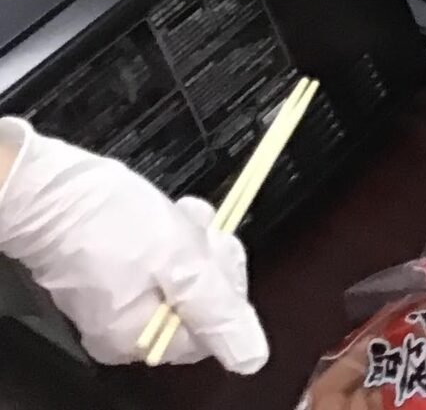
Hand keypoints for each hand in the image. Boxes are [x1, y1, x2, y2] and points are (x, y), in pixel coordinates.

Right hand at [0, 120, 267, 371]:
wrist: (54, 189)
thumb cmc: (109, 222)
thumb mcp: (181, 263)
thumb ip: (217, 311)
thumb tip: (250, 357)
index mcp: (137, 339)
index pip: (211, 330)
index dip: (223, 286)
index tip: (215, 251)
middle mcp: (124, 331)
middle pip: (199, 302)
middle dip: (207, 259)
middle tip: (194, 230)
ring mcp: (118, 302)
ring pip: (185, 275)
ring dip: (192, 241)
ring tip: (177, 216)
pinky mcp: (115, 274)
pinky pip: (161, 262)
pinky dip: (171, 237)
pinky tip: (167, 215)